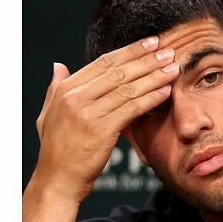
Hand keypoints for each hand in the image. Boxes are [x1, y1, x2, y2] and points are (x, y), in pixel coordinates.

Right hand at [32, 35, 178, 203]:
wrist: (57, 178)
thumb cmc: (57, 148)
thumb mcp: (49, 114)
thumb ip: (56, 88)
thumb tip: (59, 66)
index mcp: (66, 89)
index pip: (104, 63)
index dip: (130, 51)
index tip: (150, 43)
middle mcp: (75, 97)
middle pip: (119, 71)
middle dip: (147, 59)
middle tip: (168, 50)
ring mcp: (87, 112)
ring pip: (128, 88)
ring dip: (154, 76)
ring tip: (173, 68)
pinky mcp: (101, 129)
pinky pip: (132, 108)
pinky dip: (151, 98)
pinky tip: (166, 91)